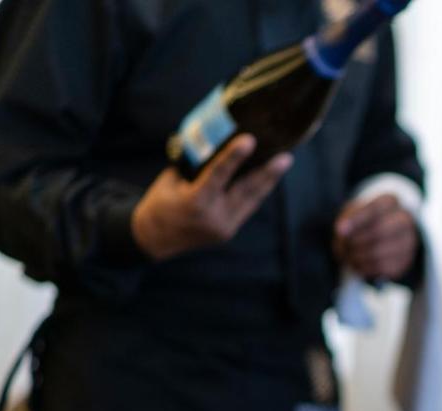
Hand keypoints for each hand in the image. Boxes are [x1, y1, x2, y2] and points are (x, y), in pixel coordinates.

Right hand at [131, 134, 291, 260]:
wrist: (155, 238)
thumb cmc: (160, 202)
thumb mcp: (171, 180)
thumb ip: (194, 166)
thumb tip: (214, 144)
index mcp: (195, 201)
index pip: (218, 174)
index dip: (235, 156)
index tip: (250, 140)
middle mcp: (214, 216)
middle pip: (246, 191)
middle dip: (268, 173)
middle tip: (286, 157)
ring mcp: (224, 227)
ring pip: (252, 200)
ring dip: (269, 181)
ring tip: (283, 162)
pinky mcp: (229, 232)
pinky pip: (247, 208)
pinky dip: (257, 192)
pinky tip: (268, 178)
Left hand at [332, 193, 418, 281]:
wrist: (385, 234)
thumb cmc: (365, 220)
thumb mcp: (354, 212)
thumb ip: (347, 218)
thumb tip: (341, 232)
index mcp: (390, 201)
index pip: (376, 209)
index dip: (357, 220)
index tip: (339, 231)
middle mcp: (405, 219)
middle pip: (379, 232)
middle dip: (356, 242)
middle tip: (342, 247)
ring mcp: (409, 241)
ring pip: (380, 252)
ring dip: (358, 257)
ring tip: (348, 256)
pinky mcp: (406, 260)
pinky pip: (383, 267)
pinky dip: (366, 268)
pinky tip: (358, 264)